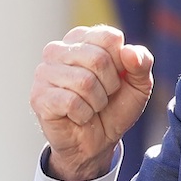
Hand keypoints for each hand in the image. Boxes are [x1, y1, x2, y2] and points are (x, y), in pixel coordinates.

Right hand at [29, 25, 153, 180]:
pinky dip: (83, 114)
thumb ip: (142, 63)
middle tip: (104, 96)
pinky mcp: (38, 96)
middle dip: (110, 85)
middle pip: (98, 58)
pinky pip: (71, 102)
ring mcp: (44, 72)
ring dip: (97, 102)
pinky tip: (78, 116)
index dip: (122, 63)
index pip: (109, 37)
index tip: (116, 77)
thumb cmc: (114, 107)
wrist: (97, 143)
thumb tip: (129, 52)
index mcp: (82, 38)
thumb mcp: (139, 84)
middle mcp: (58, 49)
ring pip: (84, 82)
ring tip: (91, 107)